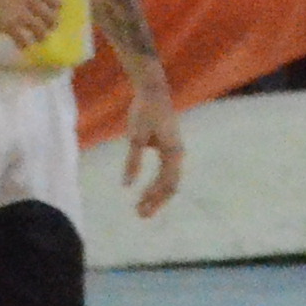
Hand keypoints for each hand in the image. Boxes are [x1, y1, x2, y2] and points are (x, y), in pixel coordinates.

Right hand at [0, 0, 66, 49]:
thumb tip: (33, 3)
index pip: (55, 0)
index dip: (55, 9)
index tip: (54, 13)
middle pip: (51, 17)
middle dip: (50, 25)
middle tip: (46, 30)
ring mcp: (20, 13)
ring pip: (40, 30)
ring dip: (40, 37)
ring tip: (37, 40)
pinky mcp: (9, 25)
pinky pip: (23, 39)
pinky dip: (24, 44)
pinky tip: (22, 46)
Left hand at [121, 84, 185, 218]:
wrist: (153, 91)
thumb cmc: (145, 112)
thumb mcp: (136, 137)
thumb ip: (133, 162)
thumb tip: (127, 185)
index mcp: (173, 152)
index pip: (167, 184)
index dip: (154, 199)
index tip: (139, 210)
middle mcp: (177, 154)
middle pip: (171, 185)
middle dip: (156, 201)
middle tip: (139, 214)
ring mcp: (175, 151)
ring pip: (170, 180)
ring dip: (157, 194)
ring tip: (141, 206)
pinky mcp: (169, 147)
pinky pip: (166, 172)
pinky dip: (157, 184)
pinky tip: (146, 190)